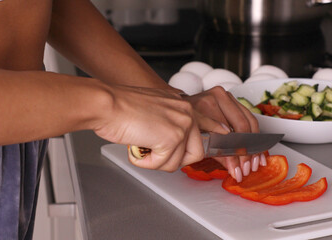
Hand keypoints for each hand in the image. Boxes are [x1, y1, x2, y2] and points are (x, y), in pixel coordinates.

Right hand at [93, 85, 221, 171]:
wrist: (107, 103)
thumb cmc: (120, 106)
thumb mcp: (153, 107)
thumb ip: (168, 119)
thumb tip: (171, 138)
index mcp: (182, 104)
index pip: (210, 123)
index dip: (217, 134)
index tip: (224, 138)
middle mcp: (187, 112)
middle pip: (196, 151)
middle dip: (174, 159)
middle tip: (153, 153)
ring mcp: (181, 125)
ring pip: (179, 161)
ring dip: (158, 162)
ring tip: (141, 148)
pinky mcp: (172, 138)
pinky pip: (164, 164)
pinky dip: (147, 163)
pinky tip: (136, 149)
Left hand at [183, 86, 261, 181]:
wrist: (181, 109)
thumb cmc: (187, 124)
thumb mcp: (198, 140)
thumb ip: (217, 154)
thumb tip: (234, 169)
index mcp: (206, 105)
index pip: (228, 133)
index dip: (235, 154)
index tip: (239, 168)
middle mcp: (218, 97)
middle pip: (242, 126)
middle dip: (247, 152)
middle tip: (247, 167)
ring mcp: (227, 96)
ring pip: (251, 121)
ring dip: (254, 145)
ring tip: (254, 161)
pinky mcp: (233, 99)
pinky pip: (250, 117)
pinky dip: (255, 134)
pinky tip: (256, 148)